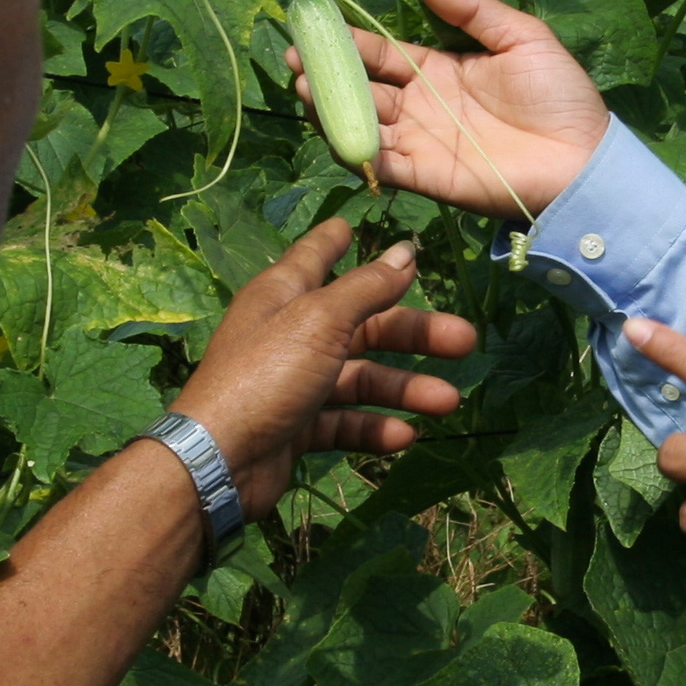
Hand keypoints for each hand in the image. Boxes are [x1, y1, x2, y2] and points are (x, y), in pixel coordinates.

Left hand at [174, 220, 478, 513]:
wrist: (220, 460)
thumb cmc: (267, 374)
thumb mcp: (320, 320)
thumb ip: (366, 287)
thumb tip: (405, 250)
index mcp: (285, 294)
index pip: (317, 255)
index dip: (341, 240)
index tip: (363, 226)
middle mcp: (290, 333)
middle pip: (361, 324)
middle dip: (412, 332)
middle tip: (465, 341)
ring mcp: (294, 383)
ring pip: (360, 378)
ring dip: (403, 388)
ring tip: (447, 402)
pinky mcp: (297, 427)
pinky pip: (344, 421)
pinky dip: (373, 427)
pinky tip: (404, 435)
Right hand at [287, 0, 609, 220]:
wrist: (584, 157)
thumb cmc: (559, 96)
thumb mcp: (520, 36)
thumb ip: (470, 9)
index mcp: (438, 71)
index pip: (381, 53)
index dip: (349, 41)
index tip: (315, 25)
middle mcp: (421, 107)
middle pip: (361, 88)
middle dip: (326, 74)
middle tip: (295, 58)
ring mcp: (420, 143)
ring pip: (361, 124)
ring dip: (330, 108)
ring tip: (303, 86)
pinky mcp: (426, 176)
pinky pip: (381, 163)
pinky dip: (355, 148)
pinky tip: (334, 127)